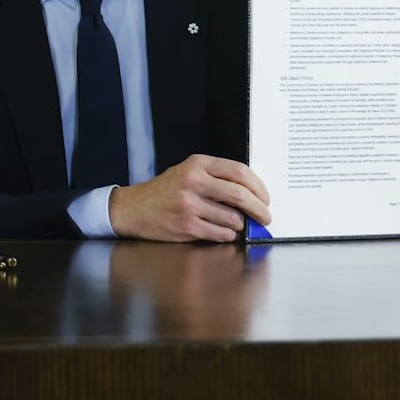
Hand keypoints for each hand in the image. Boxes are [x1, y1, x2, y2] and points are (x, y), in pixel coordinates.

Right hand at [106, 154, 270, 241]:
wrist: (133, 209)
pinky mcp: (188, 226)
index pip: (239, 171)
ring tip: (233, 223)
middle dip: (259, 209)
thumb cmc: (164, 191)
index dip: (258, 186)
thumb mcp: (187, 172)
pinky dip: (228, 235)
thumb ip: (215, 177)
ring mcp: (190, 205)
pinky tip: (221, 230)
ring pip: (233, 218)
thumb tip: (251, 194)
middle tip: (265, 217)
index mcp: (196, 164)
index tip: (265, 198)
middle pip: (240, 195)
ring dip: (240, 225)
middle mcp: (193, 182)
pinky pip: (221, 234)